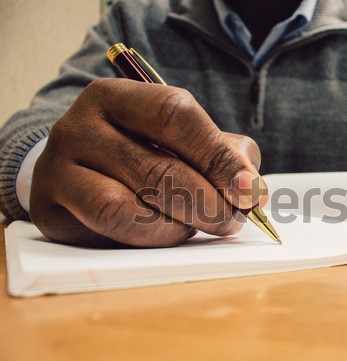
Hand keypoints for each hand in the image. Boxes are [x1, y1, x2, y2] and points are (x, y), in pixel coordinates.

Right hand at [29, 79, 266, 247]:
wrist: (79, 174)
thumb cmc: (144, 155)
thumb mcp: (186, 143)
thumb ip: (224, 155)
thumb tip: (252, 191)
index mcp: (119, 97)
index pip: (176, 115)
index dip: (218, 156)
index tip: (248, 191)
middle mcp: (82, 124)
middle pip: (161, 167)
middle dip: (210, 202)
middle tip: (232, 219)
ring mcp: (59, 164)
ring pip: (135, 203)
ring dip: (182, 222)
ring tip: (197, 223)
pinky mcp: (52, 205)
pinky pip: (114, 224)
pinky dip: (154, 234)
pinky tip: (169, 232)